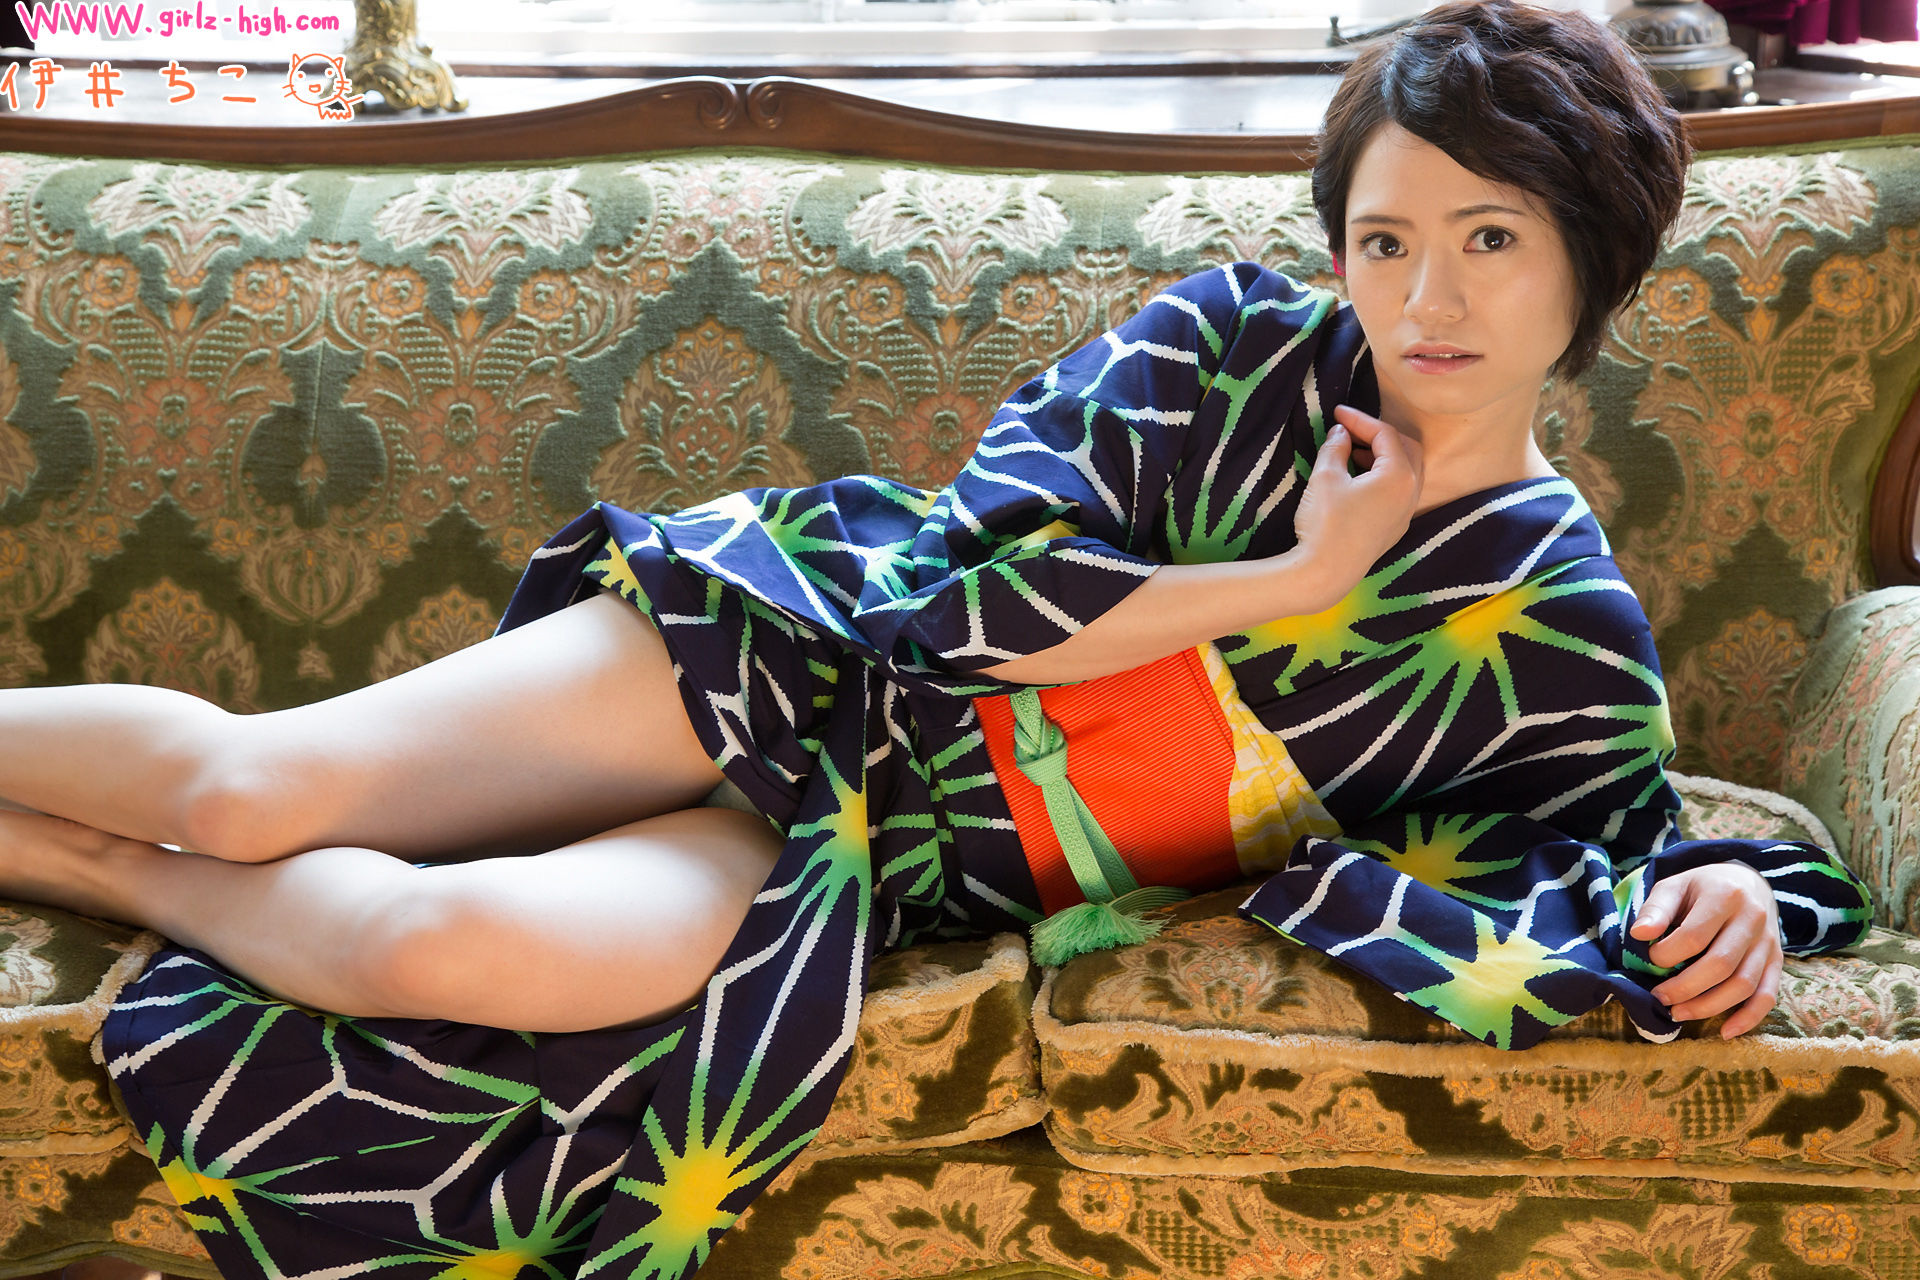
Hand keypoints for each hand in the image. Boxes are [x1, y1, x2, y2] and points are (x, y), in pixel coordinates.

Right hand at [1289, 404, 1424, 601]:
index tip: (1336, 413)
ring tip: (1353, 453)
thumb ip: (1336, 448)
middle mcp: (1411, 493)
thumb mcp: (1326, 477)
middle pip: (1406, 449)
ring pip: (1407, 471)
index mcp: (1399, 475)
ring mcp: (1406, 513)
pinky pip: (1400, 491)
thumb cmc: (1326, 523)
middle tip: (1351, 431)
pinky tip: (1360, 480)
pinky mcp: (1395, 529)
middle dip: (1379, 435)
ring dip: (1384, 456)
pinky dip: (1385, 477)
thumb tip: (1341, 433)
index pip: (1385, 434)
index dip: (1360, 419)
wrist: (1325, 574)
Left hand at [1630, 862, 1782, 1038]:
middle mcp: (1752, 919)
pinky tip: (1725, 1031)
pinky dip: (1748, 1017)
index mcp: (1725, 896)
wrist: (1747, 881)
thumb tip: (1639, 934)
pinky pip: (1768, 995)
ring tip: (1678, 1013)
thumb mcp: (1675, 885)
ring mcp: (1768, 942)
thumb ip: (1656, 908)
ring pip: (1743, 985)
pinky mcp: (1777, 961)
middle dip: (1685, 988)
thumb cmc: (1702, 887)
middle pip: (1720, 965)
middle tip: (1659, 998)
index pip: (1695, 936)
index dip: (1668, 954)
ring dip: (1709, 1006)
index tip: (1650, 959)